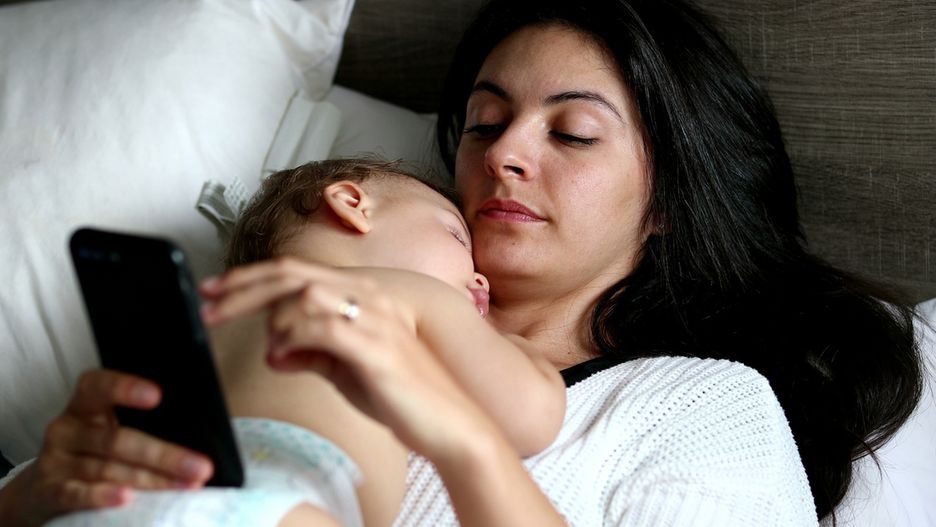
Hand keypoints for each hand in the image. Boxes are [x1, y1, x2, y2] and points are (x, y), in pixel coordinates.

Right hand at [0, 369, 212, 526]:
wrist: (41, 490)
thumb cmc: (92, 452)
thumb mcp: (108, 428)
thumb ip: (141, 421)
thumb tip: (197, 422)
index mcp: (84, 405)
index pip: (99, 386)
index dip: (126, 387)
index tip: (158, 396)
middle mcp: (67, 428)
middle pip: (118, 439)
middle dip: (164, 454)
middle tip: (201, 467)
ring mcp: (55, 460)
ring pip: (108, 469)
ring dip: (152, 480)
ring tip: (186, 486)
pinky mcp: (49, 491)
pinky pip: (76, 493)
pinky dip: (102, 496)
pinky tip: (126, 498)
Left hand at [200, 258, 492, 457]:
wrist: (448, 420)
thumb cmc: (399, 393)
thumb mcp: (344, 368)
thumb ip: (310, 352)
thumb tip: (273, 350)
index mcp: (361, 294)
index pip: (294, 270)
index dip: (249, 277)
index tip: (212, 290)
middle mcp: (368, 295)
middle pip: (291, 274)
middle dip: (242, 289)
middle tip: (207, 307)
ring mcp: (374, 318)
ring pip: (305, 295)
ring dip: (274, 320)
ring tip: (271, 349)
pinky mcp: (376, 347)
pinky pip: (323, 328)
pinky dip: (293, 338)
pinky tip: (283, 357)